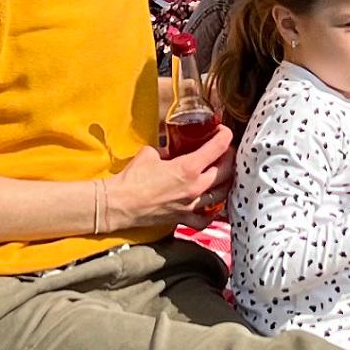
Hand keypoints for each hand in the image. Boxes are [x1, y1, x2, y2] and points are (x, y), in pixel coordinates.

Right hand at [105, 128, 235, 225]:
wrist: (120, 204)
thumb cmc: (132, 178)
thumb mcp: (150, 153)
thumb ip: (165, 149)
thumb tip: (168, 148)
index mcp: (188, 168)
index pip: (218, 148)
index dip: (224, 136)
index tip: (223, 131)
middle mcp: (195, 187)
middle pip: (226, 171)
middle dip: (229, 157)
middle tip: (225, 151)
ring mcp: (191, 205)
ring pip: (222, 194)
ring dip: (226, 182)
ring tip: (223, 174)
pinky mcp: (183, 219)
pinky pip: (205, 218)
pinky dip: (211, 212)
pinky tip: (210, 205)